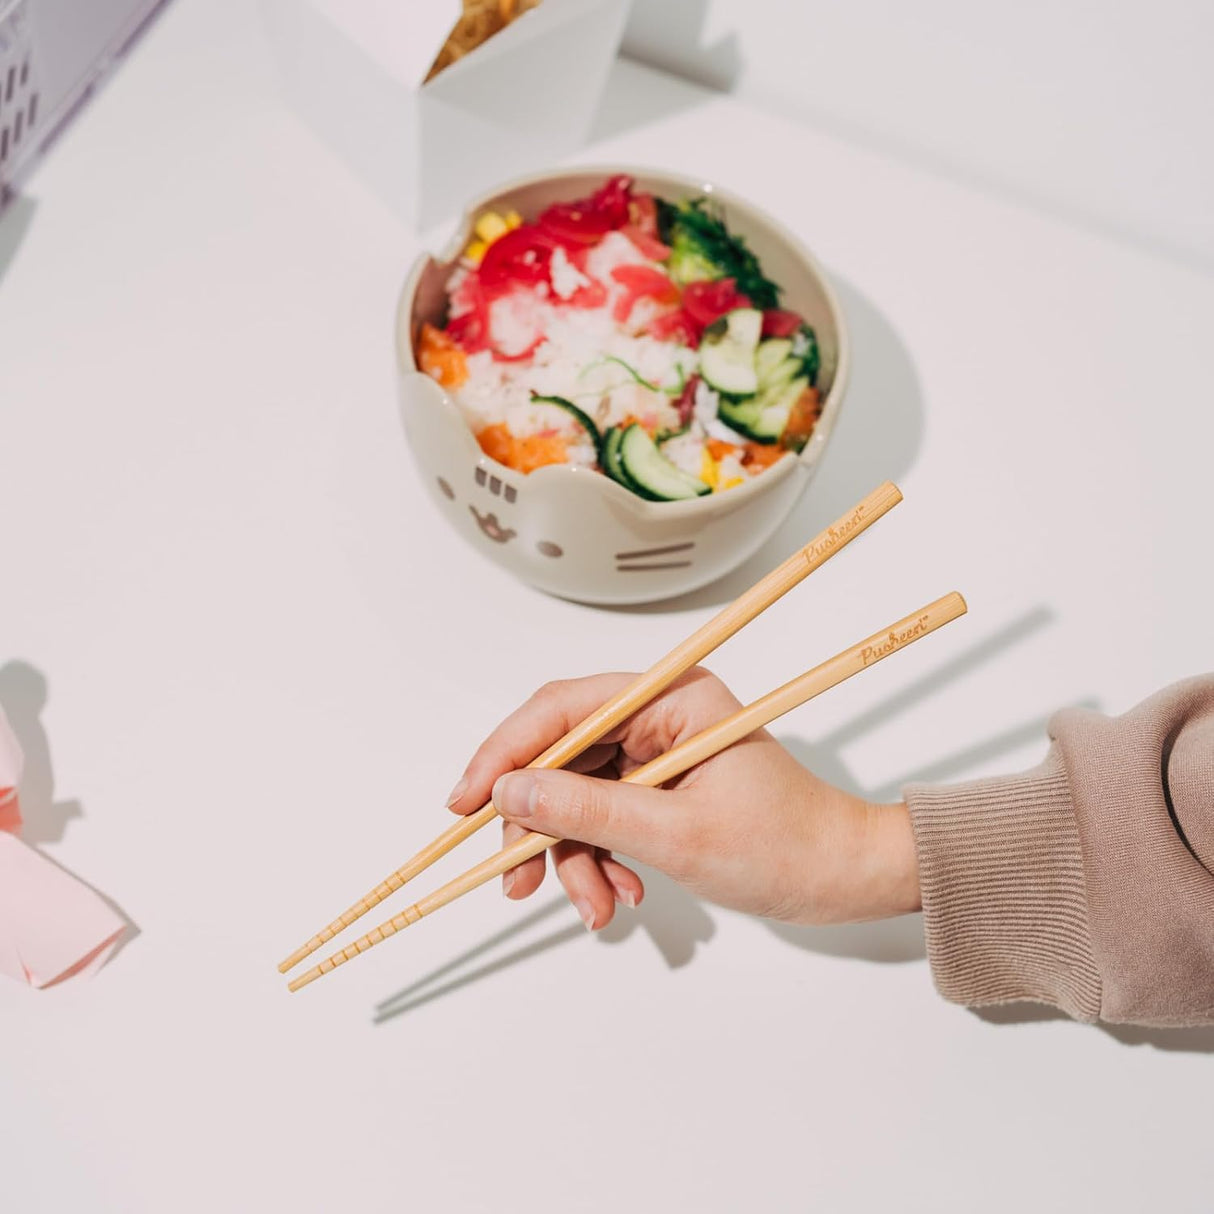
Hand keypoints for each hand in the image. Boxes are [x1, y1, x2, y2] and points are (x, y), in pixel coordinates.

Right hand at [446, 668, 920, 929]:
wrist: (842, 878)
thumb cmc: (783, 846)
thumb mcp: (674, 834)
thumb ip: (584, 811)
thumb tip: (507, 794)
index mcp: (670, 697)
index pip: (562, 707)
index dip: (504, 752)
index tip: (465, 803)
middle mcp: (658, 714)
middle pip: (561, 757)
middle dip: (540, 825)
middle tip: (516, 881)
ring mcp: (657, 751)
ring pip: (578, 795)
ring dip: (574, 855)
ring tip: (595, 908)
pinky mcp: (660, 785)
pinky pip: (604, 816)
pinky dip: (601, 858)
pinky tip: (620, 894)